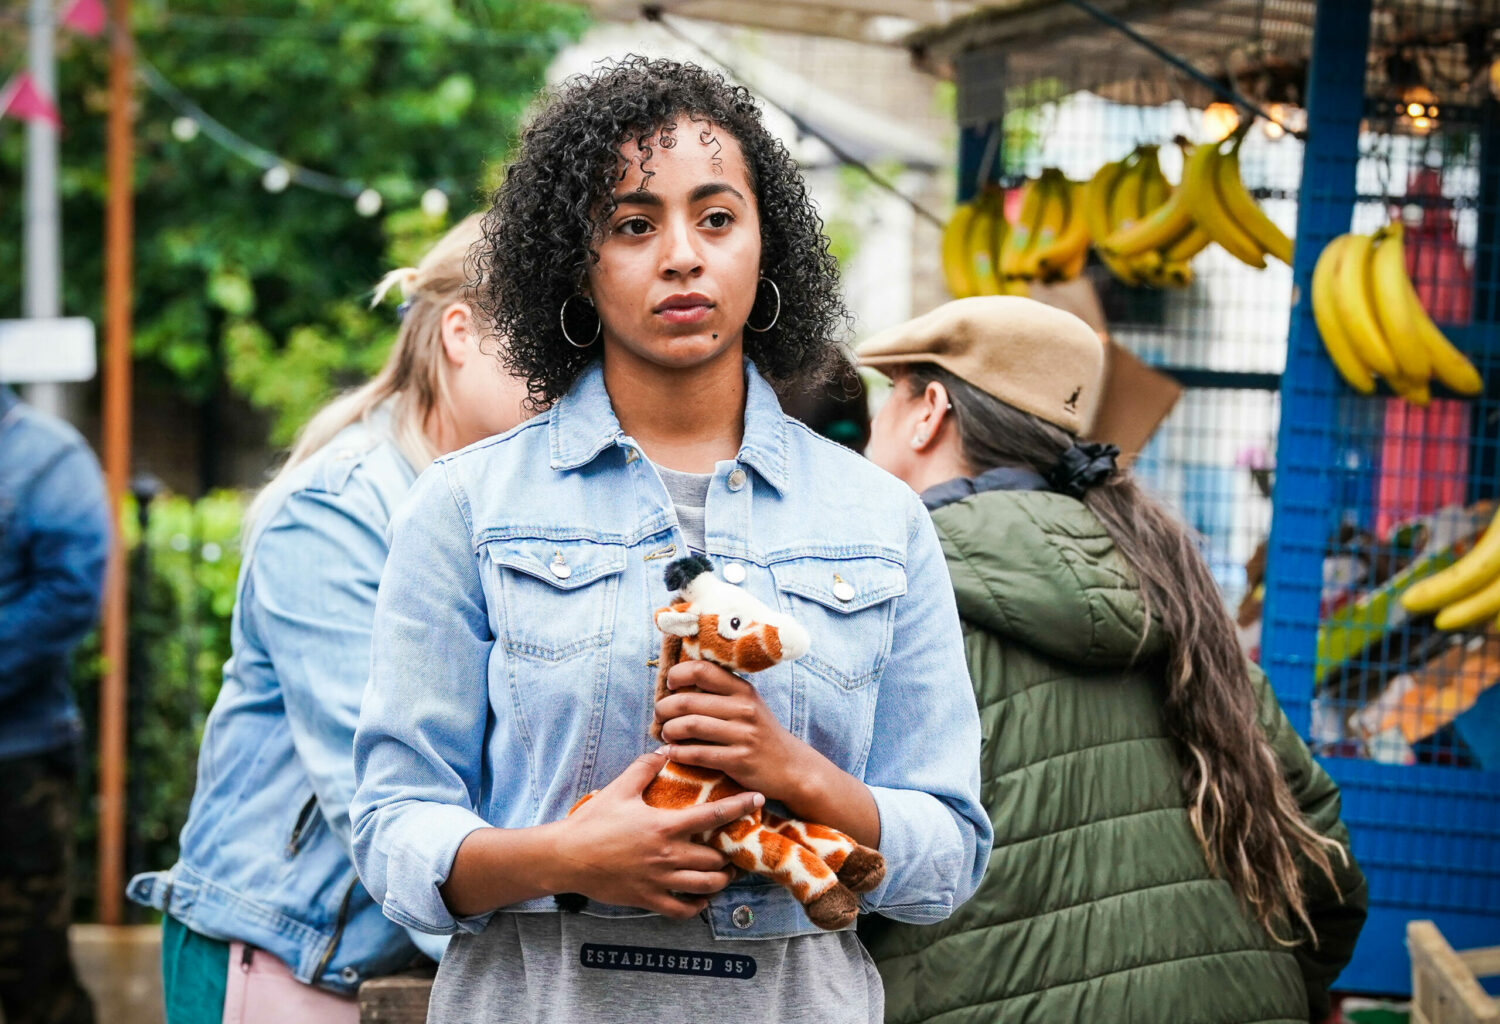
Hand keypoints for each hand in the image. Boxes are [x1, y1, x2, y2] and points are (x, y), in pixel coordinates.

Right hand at [549, 751, 763, 917]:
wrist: (566, 857)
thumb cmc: (592, 821)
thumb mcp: (620, 789)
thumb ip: (645, 767)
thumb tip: (665, 748)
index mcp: (664, 826)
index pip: (711, 817)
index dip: (739, 807)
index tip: (757, 799)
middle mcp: (667, 856)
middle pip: (715, 859)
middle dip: (728, 854)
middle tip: (734, 847)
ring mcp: (659, 881)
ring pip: (705, 887)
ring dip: (719, 880)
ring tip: (723, 872)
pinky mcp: (648, 899)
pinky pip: (683, 910)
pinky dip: (696, 906)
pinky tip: (699, 897)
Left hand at [655, 660, 818, 803]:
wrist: (791, 767)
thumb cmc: (759, 734)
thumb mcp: (748, 705)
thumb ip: (720, 693)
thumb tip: (677, 686)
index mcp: (742, 690)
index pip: (701, 669)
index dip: (677, 674)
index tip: (670, 686)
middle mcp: (743, 708)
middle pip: (688, 701)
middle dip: (664, 708)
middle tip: (659, 715)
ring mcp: (743, 735)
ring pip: (690, 726)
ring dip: (669, 731)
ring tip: (666, 734)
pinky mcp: (739, 760)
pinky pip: (698, 754)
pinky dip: (678, 753)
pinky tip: (672, 753)